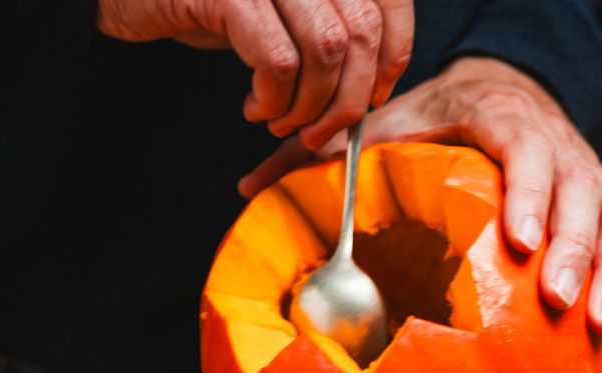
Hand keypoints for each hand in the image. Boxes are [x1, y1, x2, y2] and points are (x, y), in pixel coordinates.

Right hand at [96, 0, 412, 143]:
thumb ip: (327, 32)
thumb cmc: (207, 5)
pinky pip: (278, 61)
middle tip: (321, 131)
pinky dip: (275, 99)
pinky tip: (256, 108)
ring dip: (310, 105)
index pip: (387, 0)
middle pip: (360, 31)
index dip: (394, 53)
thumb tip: (373, 87)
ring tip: (281, 121)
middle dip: (349, 97)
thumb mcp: (279, 14)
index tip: (375, 94)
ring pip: (325, 50)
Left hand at [240, 57, 601, 346]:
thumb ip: (328, 157)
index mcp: (504, 119)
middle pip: (584, 194)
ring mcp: (592, 177)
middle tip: (558, 301)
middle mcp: (561, 146)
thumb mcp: (389, 126)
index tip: (522, 241)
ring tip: (601, 329)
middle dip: (577, 250)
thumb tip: (249, 189)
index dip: (534, 192)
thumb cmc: (442, 122)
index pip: (530, 148)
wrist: (508, 98)